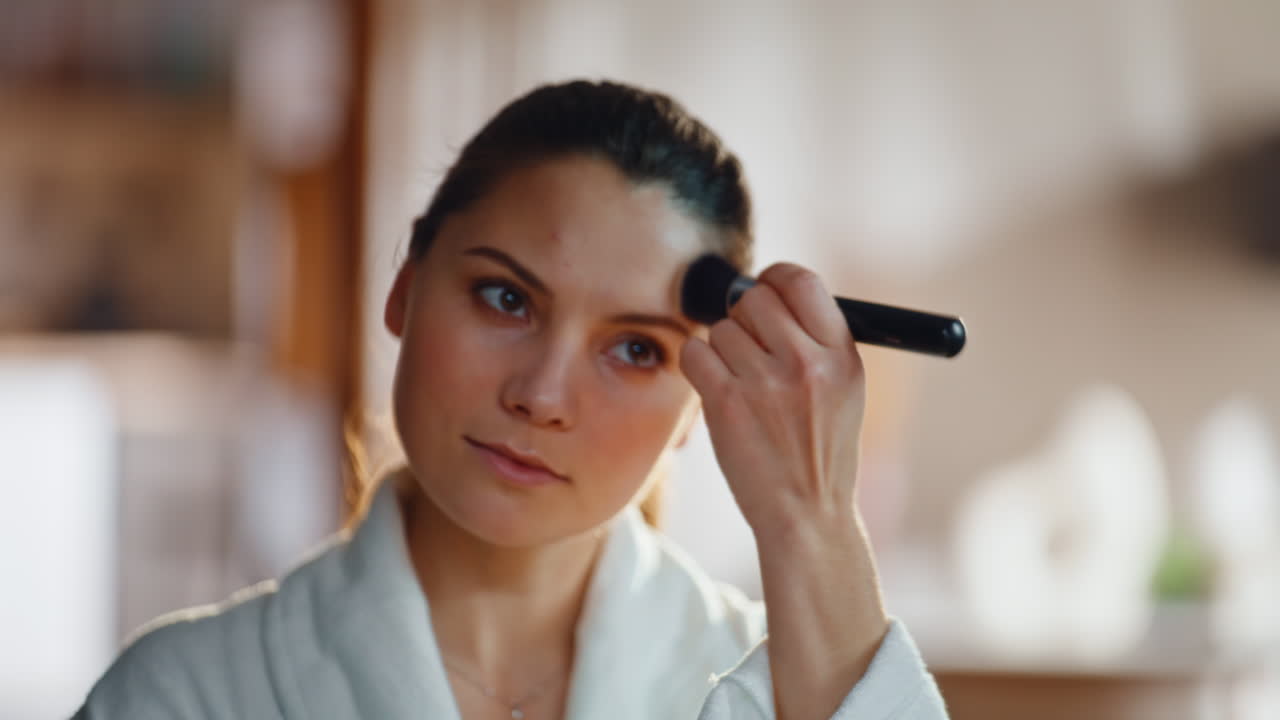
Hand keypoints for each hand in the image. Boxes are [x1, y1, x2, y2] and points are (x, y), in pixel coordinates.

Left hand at [679, 262, 866, 539]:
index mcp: (841, 354)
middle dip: (745, 319)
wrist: (807, 514)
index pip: (801, 281)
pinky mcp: (727, 402)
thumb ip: (816, 339)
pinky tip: (717, 389)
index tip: (765, 293)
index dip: (774, 280)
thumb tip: (768, 292)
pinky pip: (695, 351)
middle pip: (754, 299)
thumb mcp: (844, 389)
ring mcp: (765, 382)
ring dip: (723, 350)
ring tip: (742, 386)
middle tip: (750, 352)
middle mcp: (807, 362)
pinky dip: (698, 365)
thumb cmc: (820, 451)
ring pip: (721, 328)